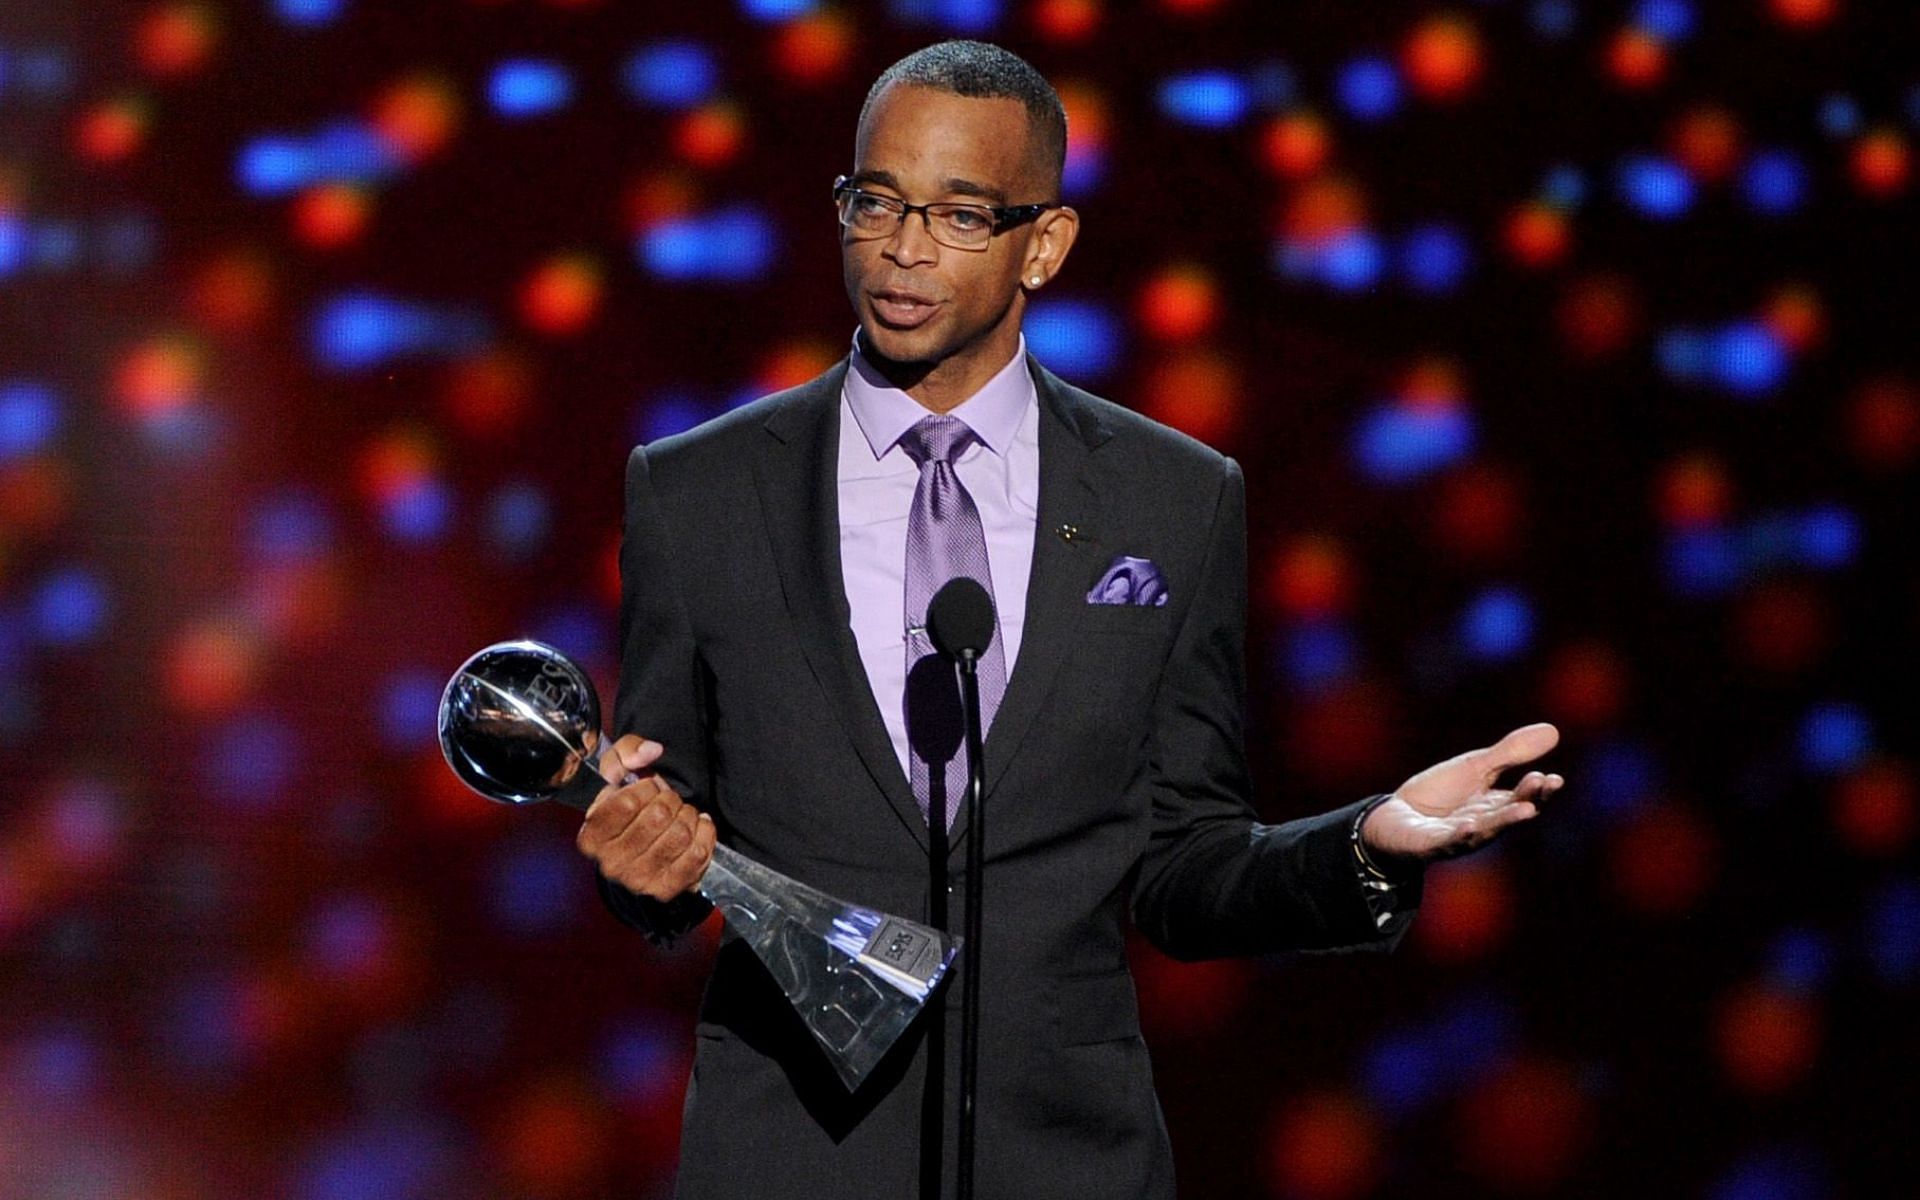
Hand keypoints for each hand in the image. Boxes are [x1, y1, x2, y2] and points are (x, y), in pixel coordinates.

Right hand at [575, 734, 715, 901]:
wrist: (639, 853)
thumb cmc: (628, 811)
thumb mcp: (617, 774)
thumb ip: (626, 752)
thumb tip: (650, 752)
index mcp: (591, 836)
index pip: (626, 802)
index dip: (646, 788)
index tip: (649, 788)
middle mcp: (611, 862)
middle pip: (658, 816)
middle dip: (670, 800)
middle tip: (668, 801)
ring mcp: (639, 879)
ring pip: (680, 834)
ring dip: (688, 816)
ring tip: (681, 814)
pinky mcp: (666, 888)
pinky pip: (697, 854)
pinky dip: (704, 834)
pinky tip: (698, 826)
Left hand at [1361, 723, 1564, 865]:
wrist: (1396, 817)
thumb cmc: (1439, 794)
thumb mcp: (1476, 767)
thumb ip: (1511, 753)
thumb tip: (1554, 730)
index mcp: (1495, 805)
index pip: (1524, 797)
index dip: (1540, 789)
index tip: (1555, 778)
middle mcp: (1483, 825)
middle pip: (1509, 813)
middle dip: (1527, 799)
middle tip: (1542, 783)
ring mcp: (1458, 837)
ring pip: (1486, 831)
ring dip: (1505, 820)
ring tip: (1526, 809)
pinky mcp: (1431, 844)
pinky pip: (1447, 841)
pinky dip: (1460, 835)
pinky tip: (1470, 825)